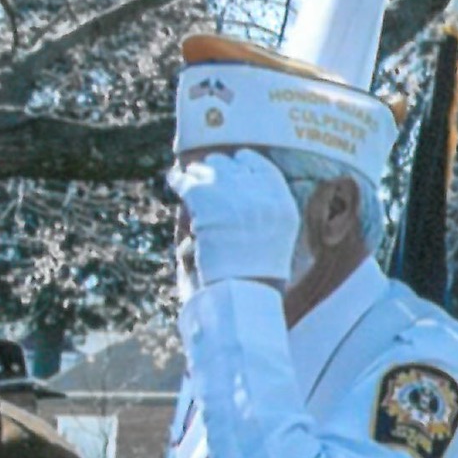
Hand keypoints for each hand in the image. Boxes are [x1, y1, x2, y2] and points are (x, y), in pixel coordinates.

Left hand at [171, 150, 297, 297]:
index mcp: (282, 204)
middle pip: (232, 164)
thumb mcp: (277, 244)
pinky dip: (178, 180)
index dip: (244, 164)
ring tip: (191, 180)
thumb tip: (247, 196)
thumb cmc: (257, 280)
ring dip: (199, 174)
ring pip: (208, 168)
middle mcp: (259, 192)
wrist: (241, 293)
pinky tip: (175, 180)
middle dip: (219, 170)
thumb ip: (267, 216)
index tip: (234, 168)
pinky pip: (185, 180)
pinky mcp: (205, 197)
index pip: (262, 167)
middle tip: (209, 178)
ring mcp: (232, 191)